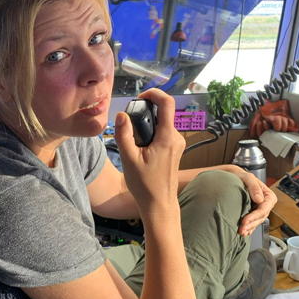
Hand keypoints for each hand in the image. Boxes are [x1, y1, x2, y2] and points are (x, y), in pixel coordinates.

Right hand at [114, 89, 184, 213]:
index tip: (140, 97)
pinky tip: (141, 150)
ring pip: (161, 124)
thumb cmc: (145, 185)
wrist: (159, 205)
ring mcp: (177, 144)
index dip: (154, 94)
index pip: (167, 103)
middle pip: (162, 113)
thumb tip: (121, 114)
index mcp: (167, 137)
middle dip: (145, 114)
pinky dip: (151, 135)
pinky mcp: (174, 149)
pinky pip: (162, 133)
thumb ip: (124, 135)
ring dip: (147, 126)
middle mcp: (176, 138)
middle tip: (129, 127)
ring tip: (134, 143)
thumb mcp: (129, 159)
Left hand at [230, 168, 276, 235]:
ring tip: (241, 232)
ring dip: (249, 228)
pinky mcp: (254, 213)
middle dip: (251, 224)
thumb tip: (260, 199)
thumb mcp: (248, 178)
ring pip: (257, 222)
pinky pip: (253, 223)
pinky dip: (249, 228)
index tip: (245, 220)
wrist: (234, 178)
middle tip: (241, 229)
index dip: (254, 216)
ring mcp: (260, 210)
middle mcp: (266, 204)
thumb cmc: (242, 176)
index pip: (263, 209)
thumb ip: (254, 186)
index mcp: (268, 196)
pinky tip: (244, 232)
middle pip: (260, 218)